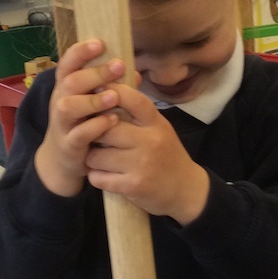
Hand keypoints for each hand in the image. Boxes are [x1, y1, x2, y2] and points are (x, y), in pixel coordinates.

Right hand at [34, 39, 124, 197]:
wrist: (63, 158)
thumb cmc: (83, 123)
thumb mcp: (93, 102)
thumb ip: (111, 87)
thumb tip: (135, 74)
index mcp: (66, 87)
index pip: (67, 64)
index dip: (80, 52)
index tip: (100, 43)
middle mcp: (60, 101)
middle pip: (70, 82)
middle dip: (95, 73)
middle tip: (118, 65)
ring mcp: (62, 124)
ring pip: (68, 107)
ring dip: (92, 100)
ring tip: (114, 96)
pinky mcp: (68, 144)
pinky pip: (79, 134)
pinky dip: (96, 126)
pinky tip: (112, 120)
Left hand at [85, 81, 209, 224]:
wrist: (185, 189)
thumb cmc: (165, 154)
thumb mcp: (158, 128)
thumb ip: (136, 112)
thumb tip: (106, 89)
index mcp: (155, 123)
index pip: (132, 99)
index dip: (111, 91)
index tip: (96, 92)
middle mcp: (150, 141)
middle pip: (106, 129)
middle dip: (93, 134)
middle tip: (92, 138)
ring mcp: (141, 164)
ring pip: (96, 156)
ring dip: (92, 158)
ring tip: (99, 159)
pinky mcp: (133, 186)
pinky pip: (98, 177)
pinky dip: (96, 177)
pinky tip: (104, 175)